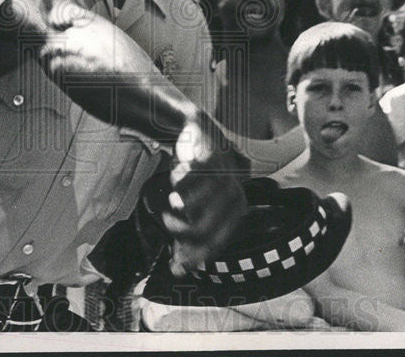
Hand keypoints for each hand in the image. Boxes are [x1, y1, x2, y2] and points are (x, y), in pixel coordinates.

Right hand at [162, 116, 247, 276]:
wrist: (197, 132)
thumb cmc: (198, 174)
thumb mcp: (195, 206)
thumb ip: (187, 236)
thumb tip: (178, 271)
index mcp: (237, 210)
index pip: (216, 244)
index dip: (194, 258)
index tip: (175, 268)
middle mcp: (235, 196)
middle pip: (201, 230)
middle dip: (178, 231)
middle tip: (167, 222)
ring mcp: (223, 179)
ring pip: (191, 208)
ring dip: (175, 204)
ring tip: (172, 197)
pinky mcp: (208, 162)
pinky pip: (183, 183)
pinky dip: (175, 181)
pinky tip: (177, 173)